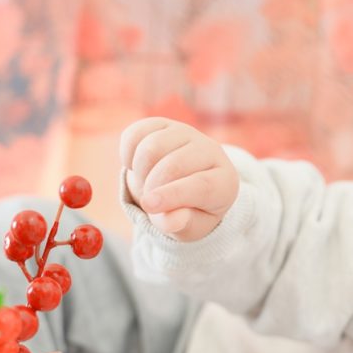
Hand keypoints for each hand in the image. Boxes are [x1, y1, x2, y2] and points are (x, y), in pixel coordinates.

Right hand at [119, 117, 239, 241]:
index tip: (149, 206)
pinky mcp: (163, 124)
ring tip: (147, 185)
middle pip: (173, 165)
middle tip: (150, 203)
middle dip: (152, 187)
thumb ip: (182, 225)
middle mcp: (211, 151)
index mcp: (224, 182)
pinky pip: (135, 134)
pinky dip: (127, 154)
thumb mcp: (190, 227)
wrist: (180, 187)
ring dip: (140, 172)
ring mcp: (186, 133)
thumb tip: (170, 220)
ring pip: (152, 147)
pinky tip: (136, 167)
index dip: (173, 196)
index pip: (202, 185)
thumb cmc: (189, 212)